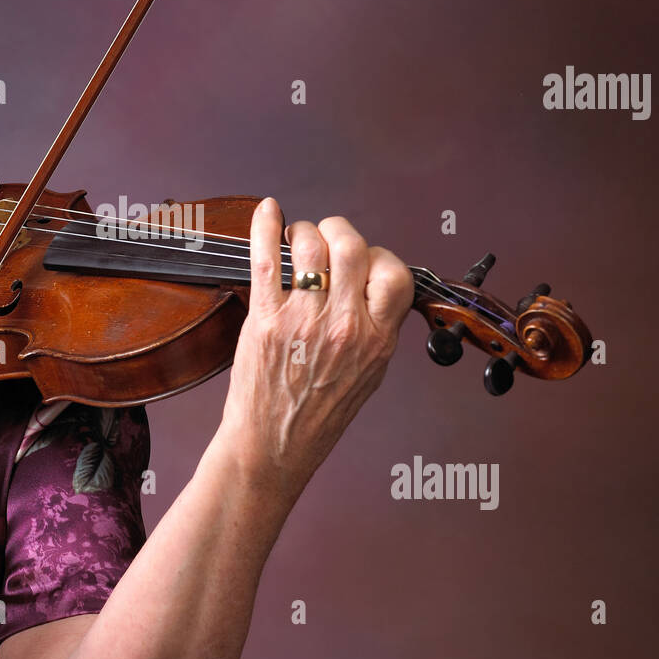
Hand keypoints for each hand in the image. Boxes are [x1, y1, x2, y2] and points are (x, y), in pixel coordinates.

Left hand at [218, 197, 412, 508]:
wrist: (272, 447)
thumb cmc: (316, 416)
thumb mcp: (368, 375)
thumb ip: (375, 328)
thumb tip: (373, 284)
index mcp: (376, 340)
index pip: (394, 272)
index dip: (378, 255)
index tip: (361, 260)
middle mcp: (343, 327)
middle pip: (351, 246)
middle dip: (338, 230)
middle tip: (326, 237)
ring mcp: (303, 321)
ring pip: (310, 246)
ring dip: (303, 232)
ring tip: (296, 240)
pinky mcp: (265, 320)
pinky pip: (267, 258)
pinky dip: (265, 226)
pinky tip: (267, 212)